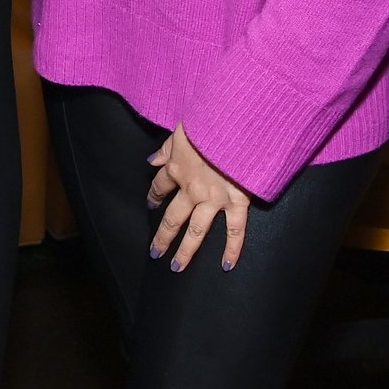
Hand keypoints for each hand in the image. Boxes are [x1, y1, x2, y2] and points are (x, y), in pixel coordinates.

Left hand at [146, 125, 252, 273]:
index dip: (154, 195)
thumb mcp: (181, 128)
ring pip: (196, 231)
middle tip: (155, 252)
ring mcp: (214, 198)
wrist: (235, 124)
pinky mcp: (237, 201)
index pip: (160, 186)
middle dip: (163, 236)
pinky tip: (227, 266)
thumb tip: (152, 160)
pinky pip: (235, 230)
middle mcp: (192, 188)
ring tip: (176, 267)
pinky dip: (232, 250)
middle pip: (172, 218)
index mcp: (177, 168)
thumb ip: (167, 147)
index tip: (151, 203)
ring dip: (186, 251)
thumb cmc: (209, 120)